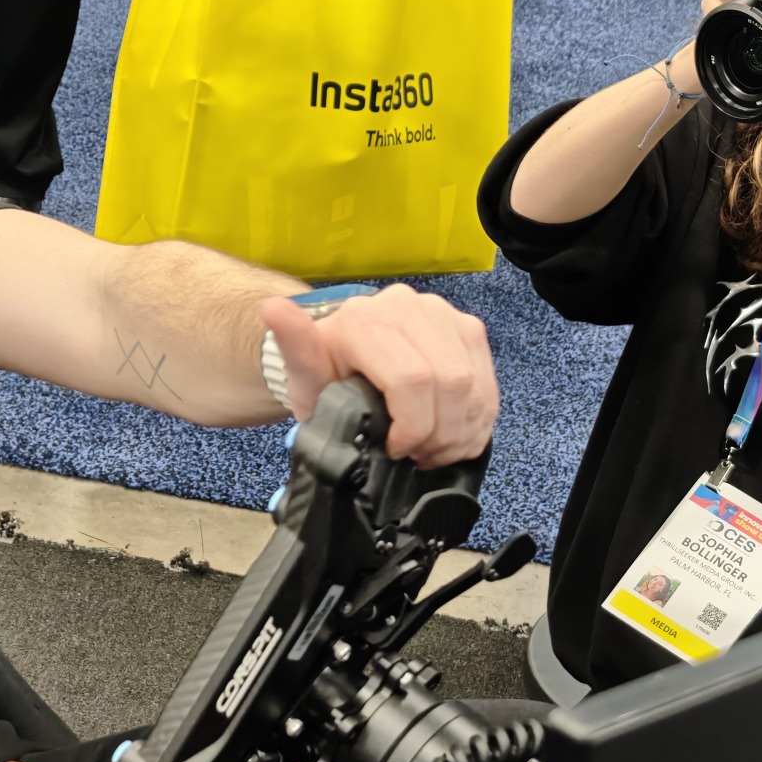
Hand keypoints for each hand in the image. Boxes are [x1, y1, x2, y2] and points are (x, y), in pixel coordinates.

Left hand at [259, 284, 496, 466]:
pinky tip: (451, 434)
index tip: (395, 450)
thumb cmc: (326, 375)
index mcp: (365, 318)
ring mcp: (442, 314)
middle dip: (439, 434)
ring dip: (459, 430)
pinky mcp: (467, 329)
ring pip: (473, 385)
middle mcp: (407, 306)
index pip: (412, 379)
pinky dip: (474, 419)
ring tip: (433, 448)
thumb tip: (274, 309)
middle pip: (450, 383)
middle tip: (417, 455)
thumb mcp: (304, 376)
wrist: (345, 359)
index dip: (412, 427)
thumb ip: (294, 347)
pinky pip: (487, 382)